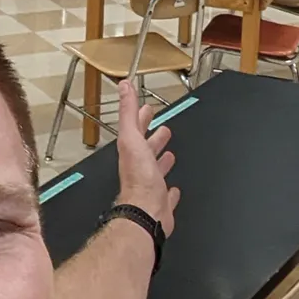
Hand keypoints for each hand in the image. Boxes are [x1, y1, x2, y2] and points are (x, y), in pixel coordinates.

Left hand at [115, 81, 180, 236]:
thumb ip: (127, 112)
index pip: (136, 132)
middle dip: (154, 139)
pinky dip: (170, 192)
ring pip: (156, 172)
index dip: (140, 119)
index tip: (147, 109)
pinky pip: (166, 196)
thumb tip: (123, 86)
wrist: (145, 213)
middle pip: (147, 151)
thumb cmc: (139, 179)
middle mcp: (139, 170)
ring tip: (170, 155)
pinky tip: (174, 190)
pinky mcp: (160, 205)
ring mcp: (150, 188)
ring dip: (161, 162)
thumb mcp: (131, 139)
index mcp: (133, 154)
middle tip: (164, 130)